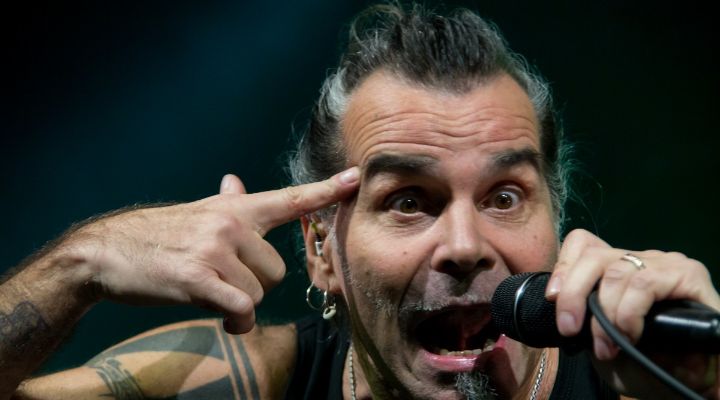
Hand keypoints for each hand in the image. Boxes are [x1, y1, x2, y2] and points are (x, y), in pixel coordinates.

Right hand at [73, 168, 359, 333]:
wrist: (106, 252)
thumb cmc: (158, 236)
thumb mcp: (198, 213)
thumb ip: (228, 204)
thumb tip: (235, 181)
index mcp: (236, 209)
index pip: (289, 198)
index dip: (326, 190)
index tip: (356, 178)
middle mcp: (231, 224)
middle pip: (277, 271)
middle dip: (255, 286)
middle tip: (223, 282)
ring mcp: (215, 249)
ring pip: (259, 293)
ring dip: (240, 306)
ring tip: (212, 297)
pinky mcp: (199, 278)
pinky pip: (242, 309)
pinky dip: (236, 322)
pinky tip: (221, 318)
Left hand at [546, 229, 719, 396]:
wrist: (685, 383)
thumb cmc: (641, 360)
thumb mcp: (599, 337)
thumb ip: (581, 316)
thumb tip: (558, 302)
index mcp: (617, 268)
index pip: (583, 244)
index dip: (563, 266)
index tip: (551, 297)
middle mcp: (641, 259)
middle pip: (593, 256)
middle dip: (573, 294)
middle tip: (569, 329)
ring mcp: (665, 264)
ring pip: (617, 271)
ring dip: (605, 314)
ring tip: (607, 346)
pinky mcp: (689, 276)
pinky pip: (646, 283)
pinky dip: (630, 311)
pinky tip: (630, 333)